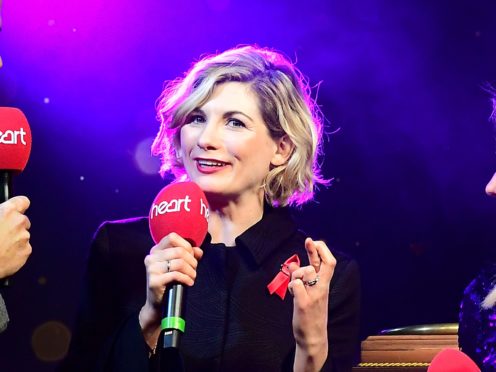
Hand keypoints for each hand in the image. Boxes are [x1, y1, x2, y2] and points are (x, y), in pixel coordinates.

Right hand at [0, 196, 31, 278]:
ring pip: (22, 236)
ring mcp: (24, 238)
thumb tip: (0, 217)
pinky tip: (2, 255)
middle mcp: (19, 223)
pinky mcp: (26, 252)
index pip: (22, 202)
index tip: (15, 210)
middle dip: (14, 226)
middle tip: (1, 234)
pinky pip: (23, 249)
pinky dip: (15, 252)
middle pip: (22, 221)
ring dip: (14, 240)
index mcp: (7, 211)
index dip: (18, 206)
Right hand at [139, 232, 202, 348]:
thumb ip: (189, 255)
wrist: (158, 304)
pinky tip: (189, 283)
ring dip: (191, 271)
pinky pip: (176, 275)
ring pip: (179, 263)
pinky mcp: (154, 281)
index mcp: (156, 250)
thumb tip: (199, 251)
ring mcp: (151, 269)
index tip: (191, 256)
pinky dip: (186, 278)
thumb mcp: (179, 266)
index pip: (172, 237)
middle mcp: (151, 257)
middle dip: (192, 261)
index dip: (186, 245)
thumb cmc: (170, 282)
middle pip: (179, 251)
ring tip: (192, 277)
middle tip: (194, 270)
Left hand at [288, 238, 335, 371]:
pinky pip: (296, 285)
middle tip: (309, 240)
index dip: (322, 250)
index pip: (329, 263)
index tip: (314, 241)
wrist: (314, 339)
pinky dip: (291, 285)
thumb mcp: (309, 294)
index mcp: (324, 285)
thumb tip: (293, 264)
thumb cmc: (311, 315)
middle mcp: (322, 288)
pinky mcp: (304, 304)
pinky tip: (291, 293)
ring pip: (306, 272)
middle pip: (326, 263)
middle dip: (316, 249)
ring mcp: (314, 295)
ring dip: (296, 273)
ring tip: (294, 285)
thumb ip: (303, 278)